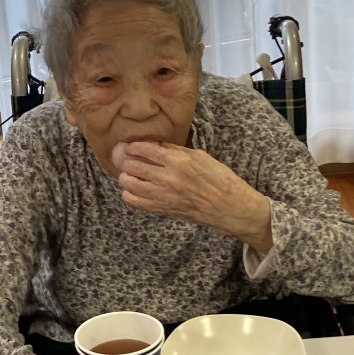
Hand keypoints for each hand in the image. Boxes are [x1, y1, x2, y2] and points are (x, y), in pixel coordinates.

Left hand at [111, 141, 272, 252]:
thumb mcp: (200, 156)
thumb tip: (156, 145)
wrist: (228, 207)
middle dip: (126, 161)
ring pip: (129, 184)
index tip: (129, 146)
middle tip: (126, 160)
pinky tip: (134, 190)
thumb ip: (175, 150)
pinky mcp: (162, 209)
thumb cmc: (219, 179)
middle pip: (133, 166)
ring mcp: (163, 195)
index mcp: (178, 161)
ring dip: (125, 178)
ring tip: (129, 175)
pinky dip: (129, 195)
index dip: (133, 147)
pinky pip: (135, 202)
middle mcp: (167, 178)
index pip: (145, 150)